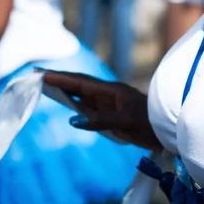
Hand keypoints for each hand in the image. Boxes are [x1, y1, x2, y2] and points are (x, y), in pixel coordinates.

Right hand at [43, 72, 162, 150]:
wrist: (166, 129)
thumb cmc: (149, 123)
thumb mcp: (126, 122)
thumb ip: (101, 120)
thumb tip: (74, 120)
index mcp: (110, 90)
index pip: (80, 82)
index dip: (60, 78)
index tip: (42, 74)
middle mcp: (107, 93)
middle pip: (78, 83)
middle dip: (57, 79)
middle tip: (36, 76)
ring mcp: (108, 102)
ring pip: (81, 93)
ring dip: (63, 88)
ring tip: (44, 85)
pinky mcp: (109, 112)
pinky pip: (86, 104)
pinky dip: (73, 101)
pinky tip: (65, 101)